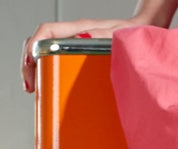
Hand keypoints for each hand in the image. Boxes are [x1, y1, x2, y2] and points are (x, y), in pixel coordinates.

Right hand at [22, 8, 173, 94]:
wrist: (148, 29)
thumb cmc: (134, 34)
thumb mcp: (116, 39)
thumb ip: (98, 38)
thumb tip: (80, 41)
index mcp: (80, 29)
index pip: (46, 32)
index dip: (32, 49)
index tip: (30, 68)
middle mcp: (75, 35)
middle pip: (40, 43)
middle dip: (30, 65)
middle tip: (31, 87)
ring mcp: (77, 44)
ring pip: (46, 52)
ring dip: (37, 70)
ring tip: (36, 89)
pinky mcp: (81, 55)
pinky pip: (58, 61)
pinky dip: (49, 74)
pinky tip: (50, 88)